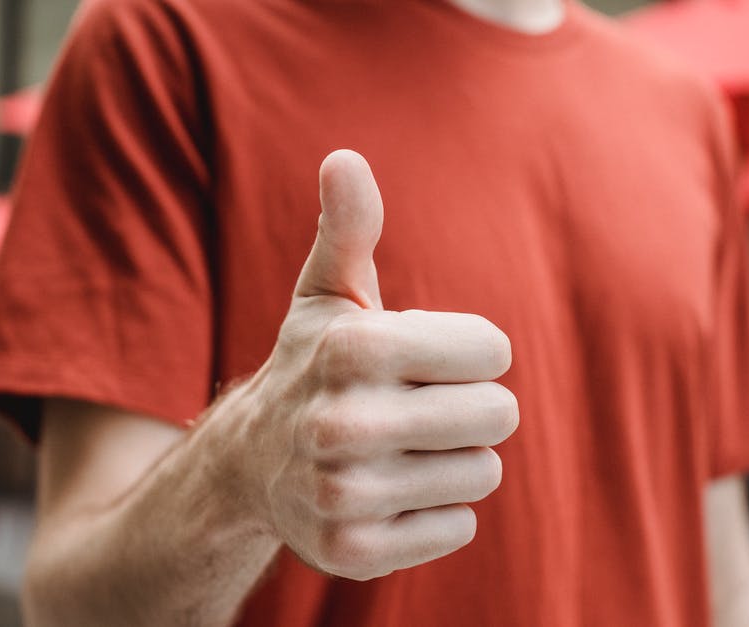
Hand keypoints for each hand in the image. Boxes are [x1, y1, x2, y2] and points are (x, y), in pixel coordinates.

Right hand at [211, 149, 517, 580]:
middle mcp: (342, 424)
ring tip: (401, 450)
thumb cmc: (312, 366)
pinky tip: (390, 494)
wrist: (249, 464)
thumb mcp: (327, 296)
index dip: (470, 352)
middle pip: (499, 414)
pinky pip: (458, 527)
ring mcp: (344, 494)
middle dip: (471, 407)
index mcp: (352, 347)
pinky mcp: (353, 552)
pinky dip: (436, 513)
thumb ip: (349, 228)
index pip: (493, 350)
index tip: (426, 359)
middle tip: (421, 408)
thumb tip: (344, 158)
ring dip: (453, 460)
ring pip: (482, 473)